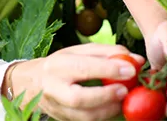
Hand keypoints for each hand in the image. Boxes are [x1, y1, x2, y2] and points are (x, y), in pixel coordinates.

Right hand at [7, 43, 144, 120]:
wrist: (30, 84)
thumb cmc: (61, 64)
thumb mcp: (78, 51)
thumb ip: (107, 52)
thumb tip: (136, 60)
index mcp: (59, 64)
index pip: (83, 67)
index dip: (108, 69)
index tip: (130, 68)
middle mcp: (55, 87)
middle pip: (79, 97)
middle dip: (105, 95)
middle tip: (125, 90)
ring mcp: (57, 107)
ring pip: (84, 116)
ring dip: (108, 109)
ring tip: (123, 99)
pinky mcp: (63, 119)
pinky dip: (103, 116)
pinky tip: (114, 107)